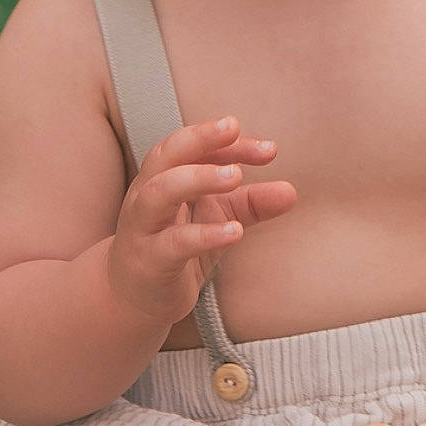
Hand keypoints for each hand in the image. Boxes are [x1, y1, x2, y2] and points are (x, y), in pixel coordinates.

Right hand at [107, 115, 296, 325]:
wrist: (133, 297)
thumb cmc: (175, 245)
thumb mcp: (217, 219)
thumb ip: (251, 203)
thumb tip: (291, 192)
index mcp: (164, 175)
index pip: (192, 146)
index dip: (228, 142)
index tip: (268, 149)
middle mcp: (148, 194)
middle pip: (165, 154)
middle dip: (199, 137)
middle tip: (233, 127)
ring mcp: (144, 227)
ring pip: (161, 192)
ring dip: (197, 178)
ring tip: (235, 176)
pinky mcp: (150, 262)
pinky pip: (174, 243)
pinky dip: (204, 234)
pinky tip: (235, 231)